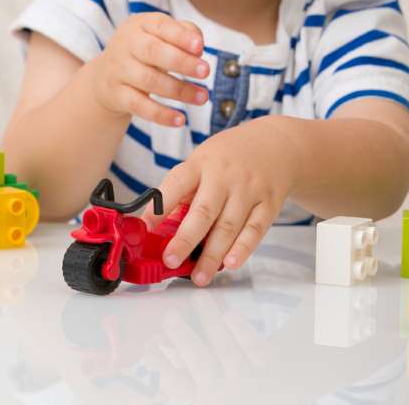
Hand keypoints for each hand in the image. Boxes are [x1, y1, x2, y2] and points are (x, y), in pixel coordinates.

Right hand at [88, 13, 209, 126]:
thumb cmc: (144, 52)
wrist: (105, 76)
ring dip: (179, 90)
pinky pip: (139, 105)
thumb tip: (198, 47)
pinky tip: (180, 120)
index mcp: (139, 25)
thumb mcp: (159, 36)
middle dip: (181, 62)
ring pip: (149, 80)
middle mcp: (125, 45)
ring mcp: (118, 70)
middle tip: (206, 72)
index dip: (180, 36)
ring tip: (202, 97)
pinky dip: (160, 114)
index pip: (160, 26)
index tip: (200, 47)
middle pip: (153, 51)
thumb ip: (183, 34)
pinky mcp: (116, 95)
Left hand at [142, 117, 297, 285]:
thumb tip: (160, 227)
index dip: (160, 206)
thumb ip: (183, 192)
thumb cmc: (226, 158)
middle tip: (170, 261)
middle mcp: (224, 177)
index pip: (176, 183)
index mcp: (199, 164)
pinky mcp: (269, 204)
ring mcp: (248, 190)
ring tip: (199, 276)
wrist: (274, 144)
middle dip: (185, 239)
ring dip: (213, 255)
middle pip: (203, 211)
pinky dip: (243, 249)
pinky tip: (230, 264)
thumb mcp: (199, 163)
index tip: (145, 227)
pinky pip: (255, 230)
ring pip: (229, 226)